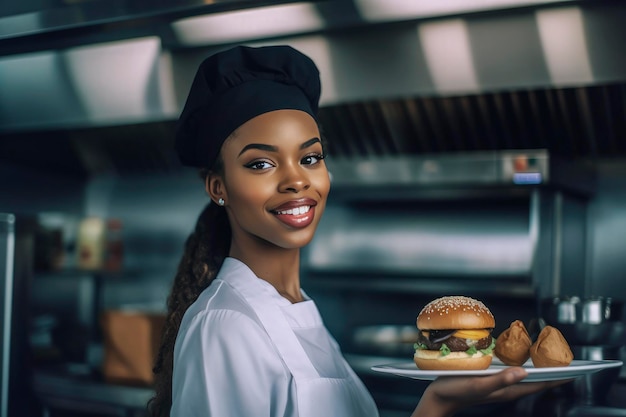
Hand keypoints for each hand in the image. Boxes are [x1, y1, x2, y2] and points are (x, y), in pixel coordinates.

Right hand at [410, 366, 569, 416]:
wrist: (438, 396)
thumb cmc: (455, 390)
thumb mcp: (477, 383)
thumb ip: (500, 379)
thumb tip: (525, 372)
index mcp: (507, 390)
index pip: (540, 384)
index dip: (558, 377)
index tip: (575, 370)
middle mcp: (507, 387)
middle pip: (536, 379)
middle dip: (553, 370)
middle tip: (568, 359)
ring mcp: (499, 384)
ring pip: (525, 374)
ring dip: (539, 365)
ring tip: (552, 356)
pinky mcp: (490, 379)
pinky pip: (512, 370)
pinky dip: (521, 362)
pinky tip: (521, 355)